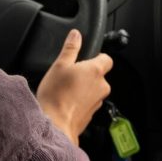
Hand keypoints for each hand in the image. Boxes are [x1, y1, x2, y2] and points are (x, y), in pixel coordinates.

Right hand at [36, 29, 112, 145]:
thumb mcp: (60, 65)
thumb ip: (70, 48)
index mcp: (96, 71)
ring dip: (83, 89)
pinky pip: (88, 104)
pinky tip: (65, 103)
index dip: (98, 56)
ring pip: (93, 90)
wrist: (54, 126)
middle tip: (69, 75)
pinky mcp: (91, 116)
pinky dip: (79, 102)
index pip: (107, 59)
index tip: (86, 58)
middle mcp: (101, 87)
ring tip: (65, 90)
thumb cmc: (56, 96)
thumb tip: (76, 34)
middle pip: (99, 76)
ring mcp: (97, 102)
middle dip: (86, 75)